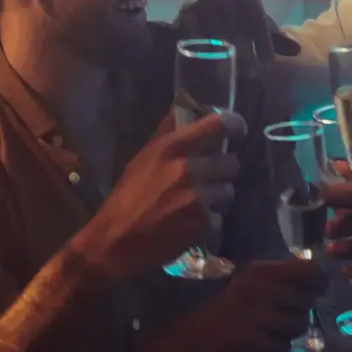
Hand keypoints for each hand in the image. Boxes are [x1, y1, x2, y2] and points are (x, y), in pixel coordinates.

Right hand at [71, 111, 245, 282]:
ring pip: (228, 192)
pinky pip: (220, 219)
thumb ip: (167, 134)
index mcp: (173, 147)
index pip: (219, 125)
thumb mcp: (143, 158)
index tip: (236, 131)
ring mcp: (199, 197)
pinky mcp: (204, 224)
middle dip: (221, 172)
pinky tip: (190, 226)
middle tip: (207, 180)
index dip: (234, 126)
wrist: (114, 241)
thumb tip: (184, 110)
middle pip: (232, 163)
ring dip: (217, 199)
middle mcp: (189, 168)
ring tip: (195, 205)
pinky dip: (209, 224)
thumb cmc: (127, 197)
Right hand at [154, 258, 325, 351]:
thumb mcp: (249, 283)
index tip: (320, 288)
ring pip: (298, 325)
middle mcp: (259, 289)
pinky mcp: (255, 341)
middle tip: (285, 316)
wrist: (193, 338)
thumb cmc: (226, 309)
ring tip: (270, 331)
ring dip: (289, 332)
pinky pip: (284, 347)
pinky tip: (260, 345)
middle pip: (306, 301)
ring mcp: (257, 316)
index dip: (319, 280)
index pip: (306, 270)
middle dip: (300, 311)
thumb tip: (317, 275)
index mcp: (258, 271)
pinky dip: (276, 349)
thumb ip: (280, 277)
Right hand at [176, 0, 297, 84]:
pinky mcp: (183, 16)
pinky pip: (196, 38)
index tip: (268, 62)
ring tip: (236, 76)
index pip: (256, 16)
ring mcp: (200, 1)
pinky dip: (206, 55)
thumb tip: (297, 49)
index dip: (263, 41)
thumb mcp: (256, 25)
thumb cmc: (235, 21)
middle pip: (236, 25)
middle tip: (252, 75)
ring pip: (216, 32)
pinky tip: (214, 70)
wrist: (198, 18)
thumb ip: (274, 37)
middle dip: (246, 53)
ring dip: (226, 56)